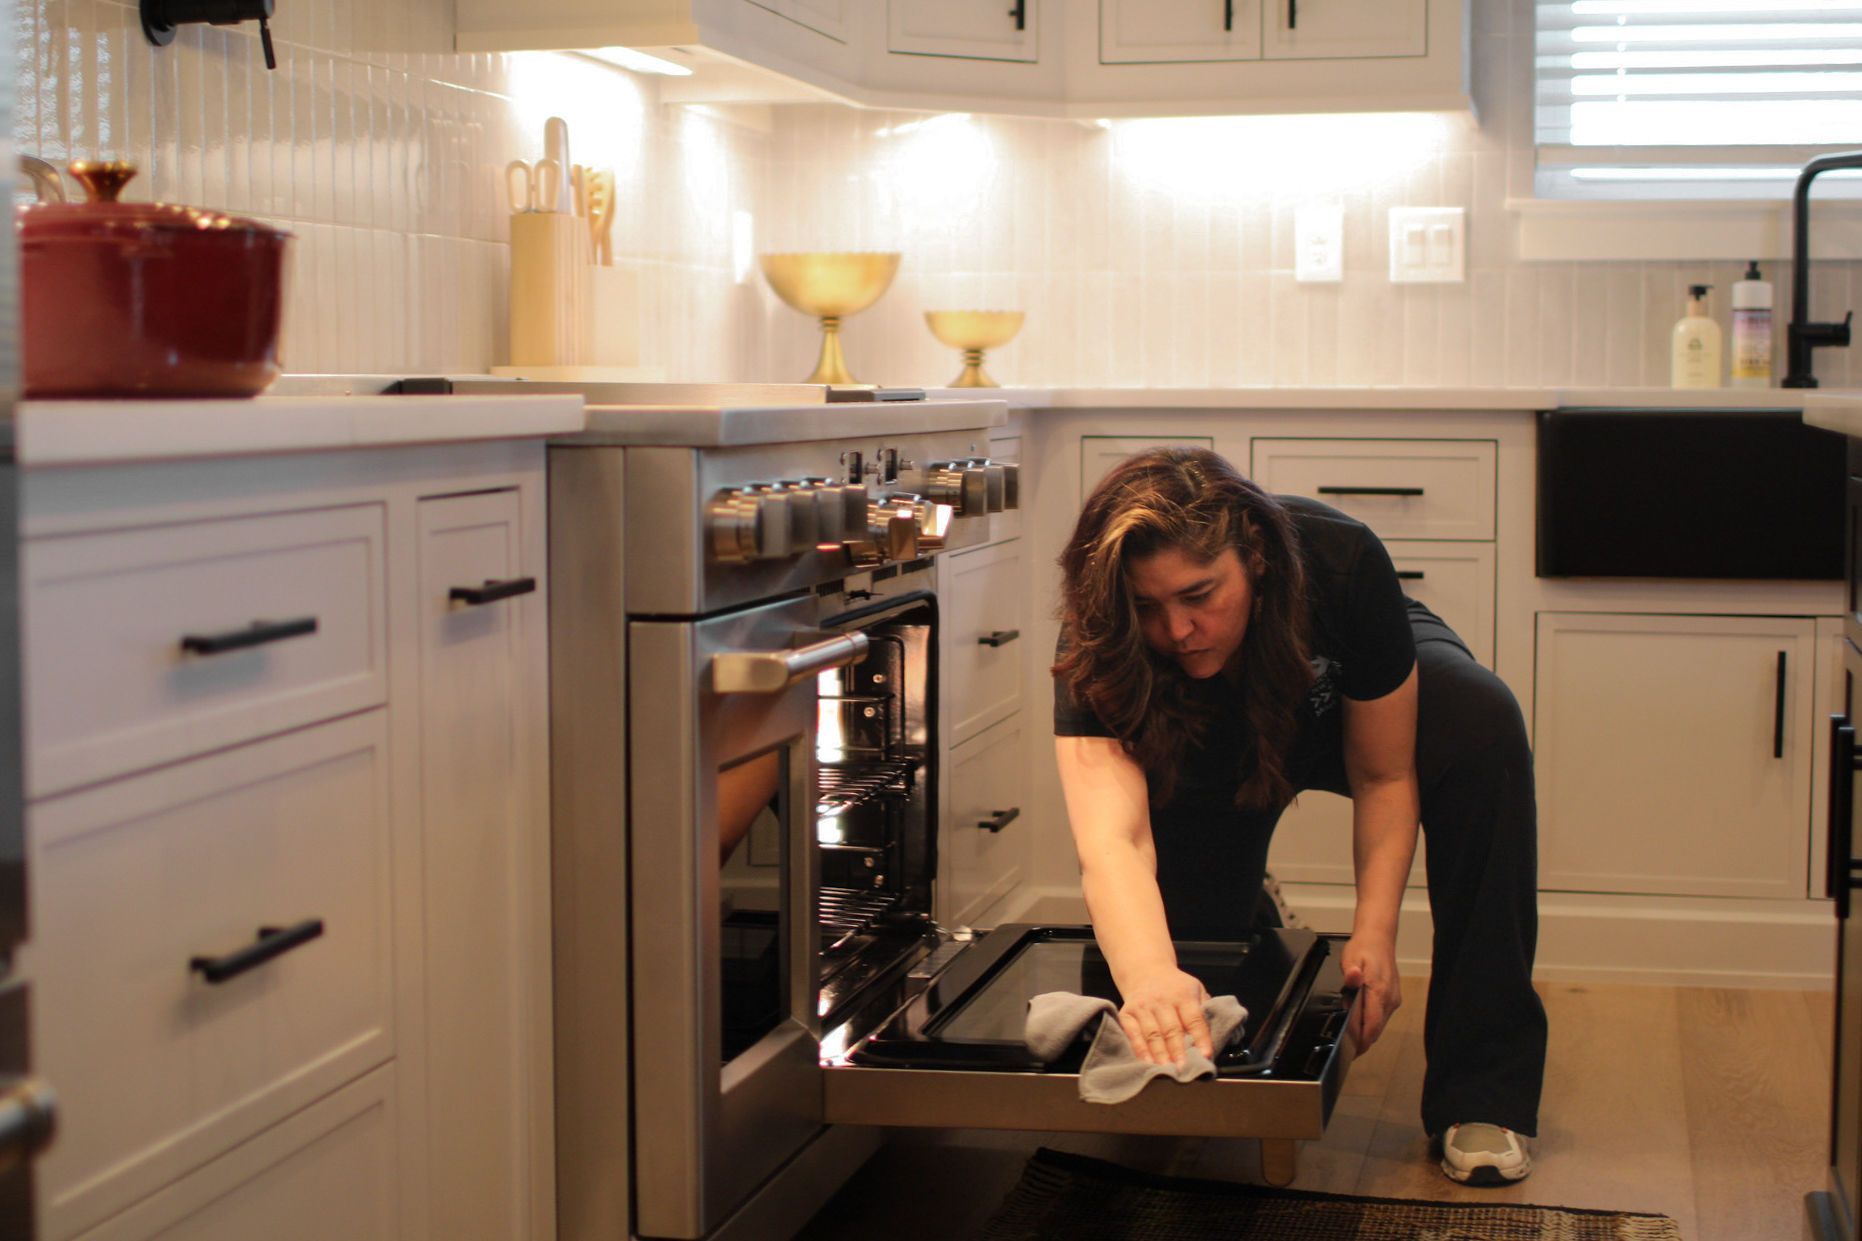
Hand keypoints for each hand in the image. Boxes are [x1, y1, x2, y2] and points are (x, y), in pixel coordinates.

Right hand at [1116, 969, 1213, 1065]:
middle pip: (1171, 1028)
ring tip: (1165, 1070)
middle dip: (1178, 1050)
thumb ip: (1205, 1009)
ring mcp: (1143, 1006)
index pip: (1194, 1018)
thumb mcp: (1195, 989)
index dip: (1201, 1037)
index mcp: (1183, 995)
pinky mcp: (1127, 1013)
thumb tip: (1218, 1034)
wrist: (1146, 970)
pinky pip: (1132, 1034)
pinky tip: (1146, 1062)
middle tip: (1183, 1069)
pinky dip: (1139, 1049)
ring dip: (1159, 1053)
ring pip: (1152, 1033)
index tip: (1206, 1055)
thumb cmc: (1176, 987)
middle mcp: (1161, 1000)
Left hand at [1340, 935, 1401, 1051]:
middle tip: (1345, 1049)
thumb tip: (1352, 978)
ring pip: (1379, 1026)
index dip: (1360, 1041)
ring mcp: (1393, 1001)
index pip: (1371, 1026)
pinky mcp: (1394, 1000)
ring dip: (1366, 1033)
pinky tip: (1359, 1022)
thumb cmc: (1363, 949)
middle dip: (1361, 1041)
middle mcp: (1390, 1000)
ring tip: (1350, 1038)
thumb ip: (1350, 974)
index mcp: (1379, 992)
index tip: (1349, 1051)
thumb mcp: (1351, 959)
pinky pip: (1381, 1018)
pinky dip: (1371, 1024)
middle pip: (1375, 1030)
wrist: (1379, 939)